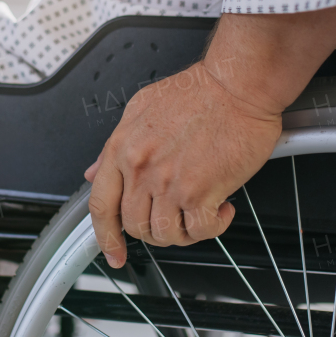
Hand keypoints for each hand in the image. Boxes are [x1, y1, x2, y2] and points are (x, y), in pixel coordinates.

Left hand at [84, 61, 282, 265]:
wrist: (238, 84)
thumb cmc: (200, 90)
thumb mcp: (142, 109)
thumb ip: (117, 145)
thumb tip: (97, 171)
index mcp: (123, 148)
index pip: (101, 205)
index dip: (105, 236)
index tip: (114, 252)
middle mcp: (141, 167)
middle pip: (135, 226)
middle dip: (156, 231)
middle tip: (176, 218)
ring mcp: (169, 182)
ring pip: (165, 235)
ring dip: (185, 232)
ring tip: (200, 213)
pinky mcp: (200, 191)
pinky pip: (199, 231)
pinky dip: (212, 227)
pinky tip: (222, 208)